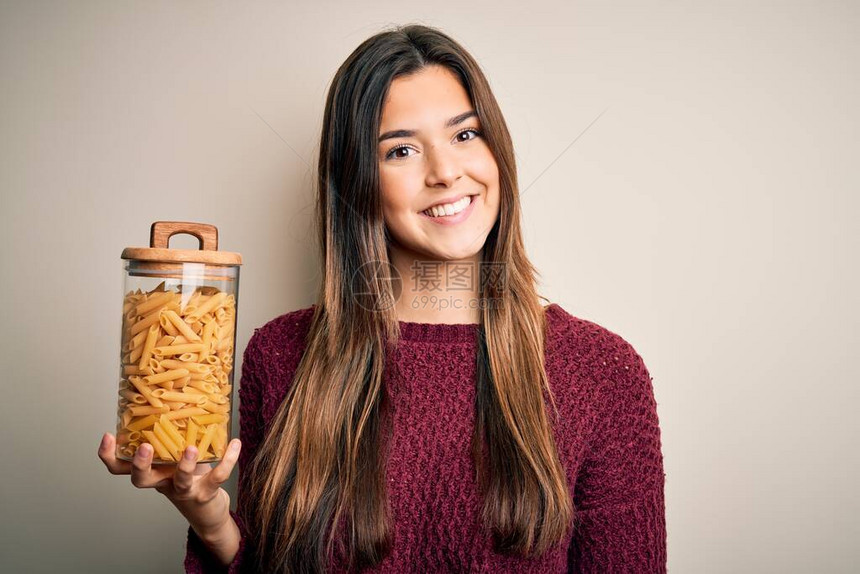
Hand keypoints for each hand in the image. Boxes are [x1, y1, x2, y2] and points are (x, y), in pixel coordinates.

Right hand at [97, 432, 241, 540]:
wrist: (207, 511)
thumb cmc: (188, 476)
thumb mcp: (174, 455)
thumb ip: (171, 434)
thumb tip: (177, 394)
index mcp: (152, 470)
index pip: (120, 468)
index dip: (109, 456)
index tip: (107, 436)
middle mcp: (163, 482)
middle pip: (141, 480)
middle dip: (140, 464)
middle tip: (145, 447)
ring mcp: (184, 489)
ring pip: (180, 481)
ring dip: (185, 465)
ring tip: (191, 448)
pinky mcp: (206, 493)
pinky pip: (217, 476)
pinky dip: (227, 460)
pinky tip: (235, 443)